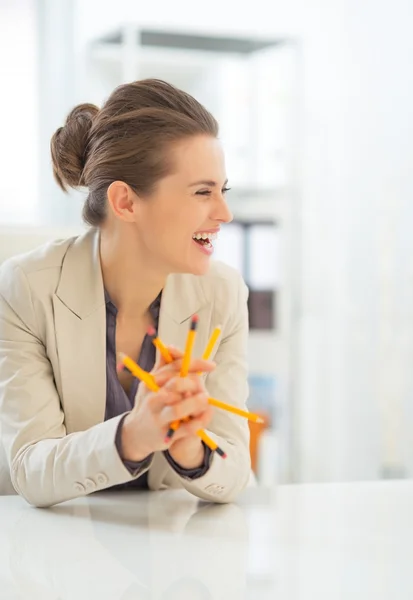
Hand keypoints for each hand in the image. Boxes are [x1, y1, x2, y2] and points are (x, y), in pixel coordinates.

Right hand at [120, 347, 213, 462]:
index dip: (195, 363)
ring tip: (206, 399)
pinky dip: (199, 421)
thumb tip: (170, 346)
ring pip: (177, 408)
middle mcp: (153, 398)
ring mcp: (158, 417)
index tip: (212, 365)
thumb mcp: (150, 383)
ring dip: (195, 402)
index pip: (174, 366)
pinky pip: (185, 428)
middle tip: (203, 387)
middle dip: (192, 383)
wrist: (135, 434)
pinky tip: (207, 414)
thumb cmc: (148, 403)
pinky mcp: (165, 435)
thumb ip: (162, 366)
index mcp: (152, 382)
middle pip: (175, 385)